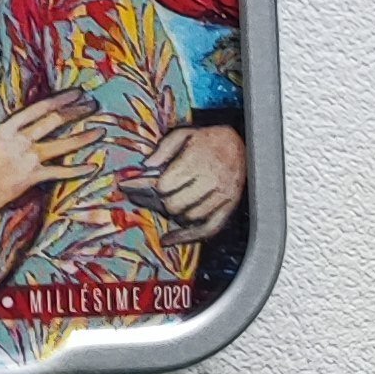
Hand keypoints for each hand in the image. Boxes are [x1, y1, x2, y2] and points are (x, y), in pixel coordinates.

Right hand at [0, 90, 106, 241]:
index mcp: (4, 129)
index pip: (37, 109)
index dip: (59, 100)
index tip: (75, 93)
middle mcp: (18, 142)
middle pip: (52, 122)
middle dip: (75, 112)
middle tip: (92, 105)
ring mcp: (26, 161)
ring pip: (60, 146)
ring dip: (82, 138)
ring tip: (99, 130)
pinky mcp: (30, 179)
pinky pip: (58, 172)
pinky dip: (77, 170)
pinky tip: (93, 166)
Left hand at [134, 121, 246, 239]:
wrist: (240, 145)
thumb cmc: (208, 139)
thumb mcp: (183, 134)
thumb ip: (163, 149)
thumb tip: (146, 166)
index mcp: (196, 162)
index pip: (165, 185)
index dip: (147, 187)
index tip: (134, 186)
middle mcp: (210, 181)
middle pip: (175, 204)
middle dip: (159, 201)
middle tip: (150, 196)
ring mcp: (221, 197)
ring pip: (189, 217)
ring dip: (173, 214)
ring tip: (164, 206)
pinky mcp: (228, 208)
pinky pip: (208, 229)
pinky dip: (187, 237)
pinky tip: (169, 239)